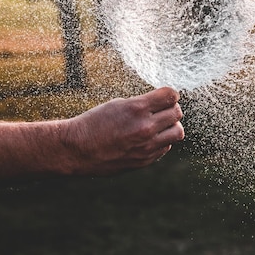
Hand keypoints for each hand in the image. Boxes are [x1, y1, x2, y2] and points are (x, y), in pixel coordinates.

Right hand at [62, 87, 183, 175]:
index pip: (171, 96)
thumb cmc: (94, 122)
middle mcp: (145, 127)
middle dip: (171, 108)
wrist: (77, 149)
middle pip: (177, 113)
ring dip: (171, 126)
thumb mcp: (118, 105)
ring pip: (177, 132)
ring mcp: (146, 146)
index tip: (166, 96)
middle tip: (162, 109)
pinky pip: (165, 147)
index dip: (170, 94)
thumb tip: (162, 103)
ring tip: (160, 124)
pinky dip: (161, 140)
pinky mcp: (144, 160)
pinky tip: (149, 137)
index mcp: (137, 108)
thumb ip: (142, 104)